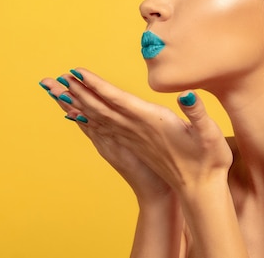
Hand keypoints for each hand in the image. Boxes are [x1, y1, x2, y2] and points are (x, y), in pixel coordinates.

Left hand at [40, 68, 232, 196]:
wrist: (200, 191)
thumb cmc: (208, 161)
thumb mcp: (211, 136)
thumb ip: (198, 114)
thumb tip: (188, 94)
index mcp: (151, 122)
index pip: (117, 100)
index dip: (96, 86)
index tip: (76, 72)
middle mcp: (136, 131)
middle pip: (100, 108)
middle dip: (77, 92)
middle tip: (53, 79)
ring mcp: (133, 140)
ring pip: (98, 119)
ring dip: (77, 104)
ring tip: (58, 92)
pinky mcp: (134, 146)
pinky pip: (103, 130)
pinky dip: (87, 120)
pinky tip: (76, 116)